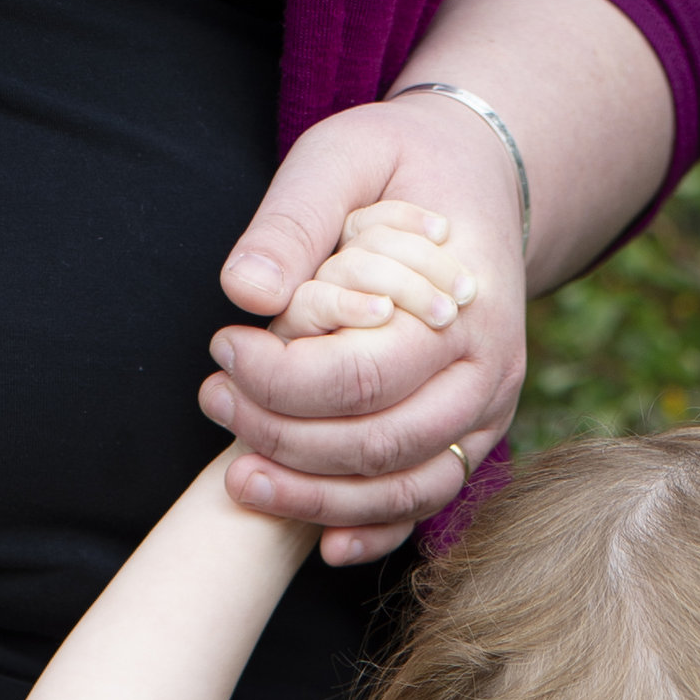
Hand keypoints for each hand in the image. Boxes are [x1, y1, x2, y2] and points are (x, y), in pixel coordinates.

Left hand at [201, 97, 530, 565]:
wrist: (476, 181)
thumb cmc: (401, 165)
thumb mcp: (344, 155)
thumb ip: (294, 218)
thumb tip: (242, 290)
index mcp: (464, 308)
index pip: (363, 375)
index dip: (281, 379)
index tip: (222, 347)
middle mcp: (486, 376)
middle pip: (378, 442)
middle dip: (284, 438)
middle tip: (213, 402)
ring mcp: (484, 419)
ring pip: (401, 489)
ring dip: (314, 498)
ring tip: (239, 478)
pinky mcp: (469, 442)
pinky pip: (423, 507)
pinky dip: (372, 533)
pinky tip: (320, 544)